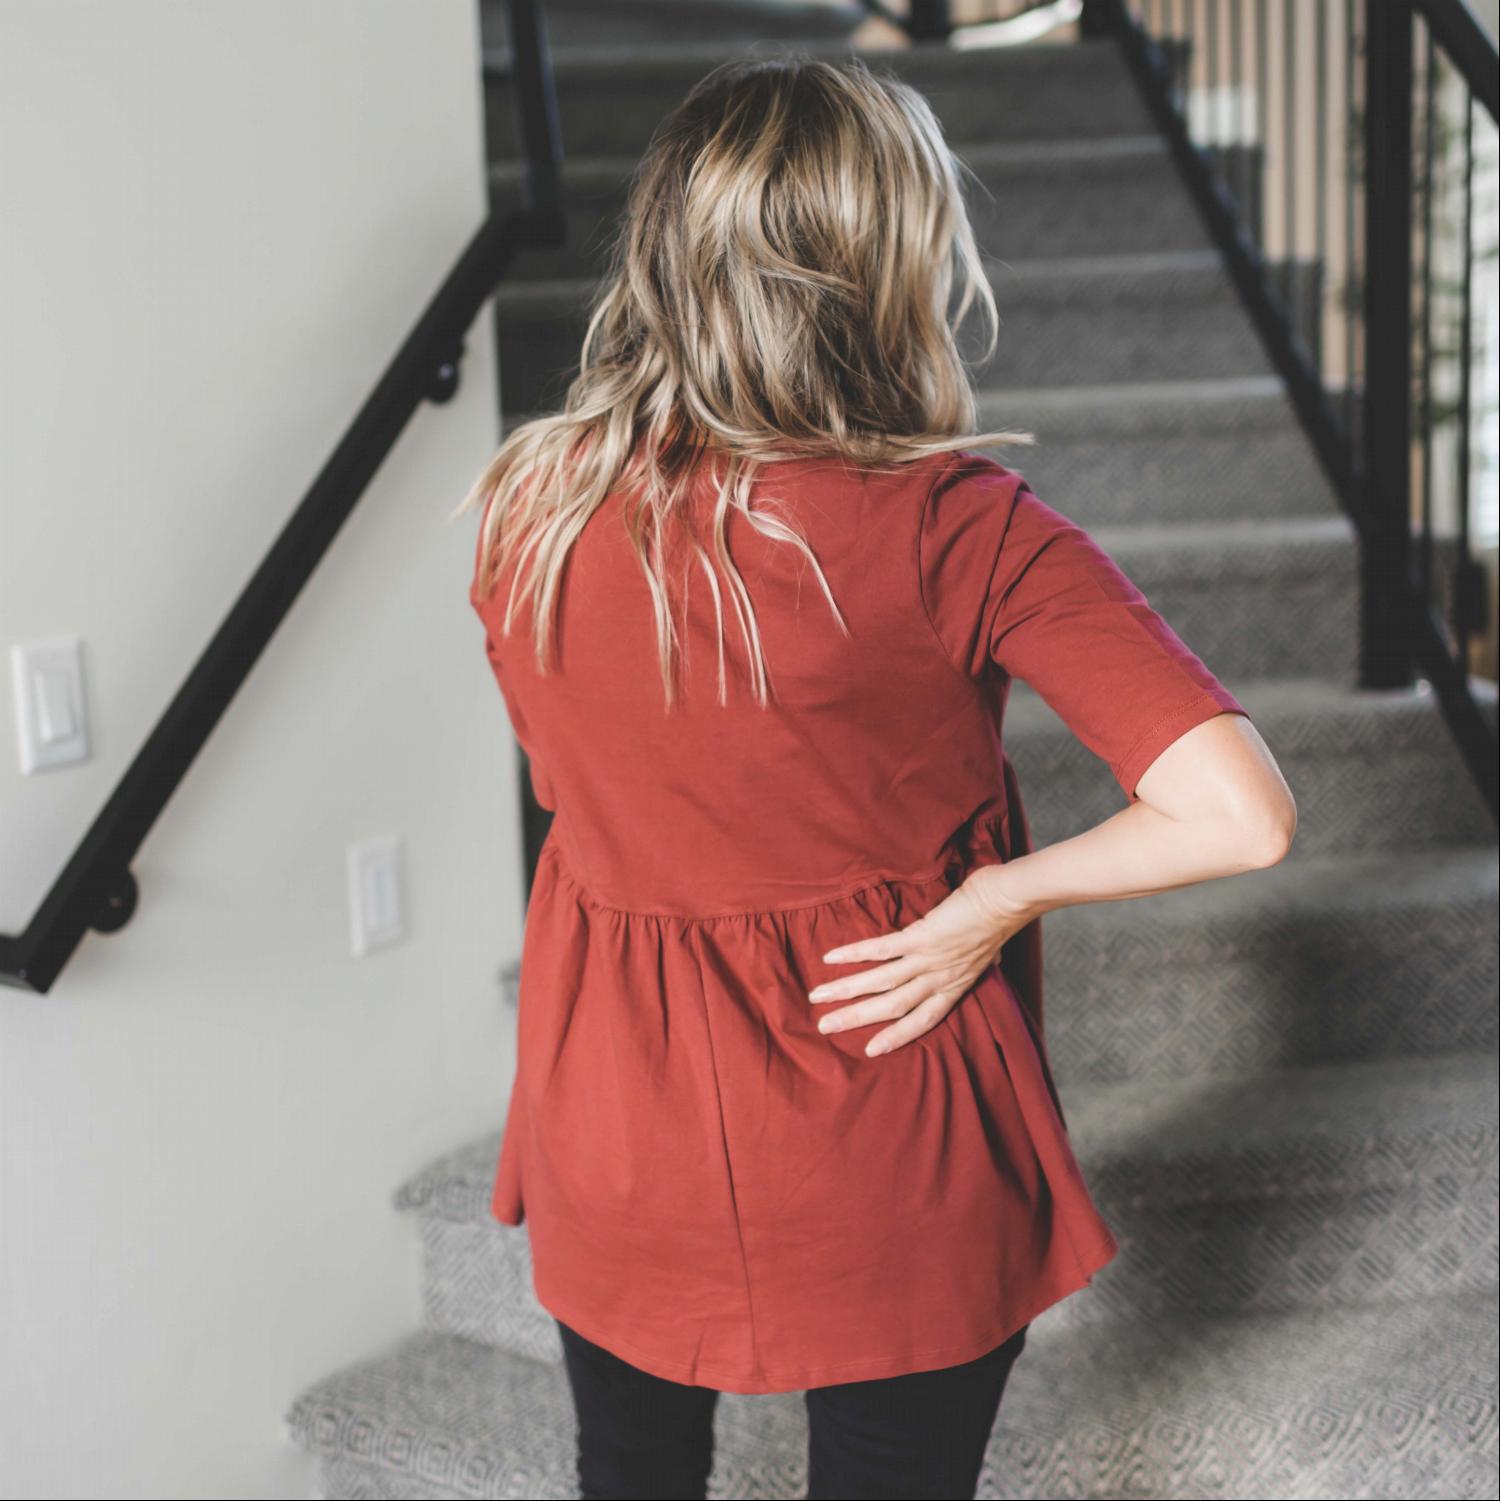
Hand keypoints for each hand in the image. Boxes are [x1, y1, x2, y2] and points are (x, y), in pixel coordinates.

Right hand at [808, 868, 1036, 1056]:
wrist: (1005, 902)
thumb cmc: (998, 924)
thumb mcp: (989, 955)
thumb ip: (976, 964)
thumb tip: (986, 961)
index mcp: (953, 988)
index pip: (921, 1022)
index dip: (896, 1037)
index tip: (870, 1050)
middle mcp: (937, 980)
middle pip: (890, 1008)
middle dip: (855, 1019)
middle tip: (824, 1027)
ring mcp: (927, 960)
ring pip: (880, 983)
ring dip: (845, 991)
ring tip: (818, 997)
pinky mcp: (919, 936)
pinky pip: (881, 950)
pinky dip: (854, 955)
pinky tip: (831, 958)